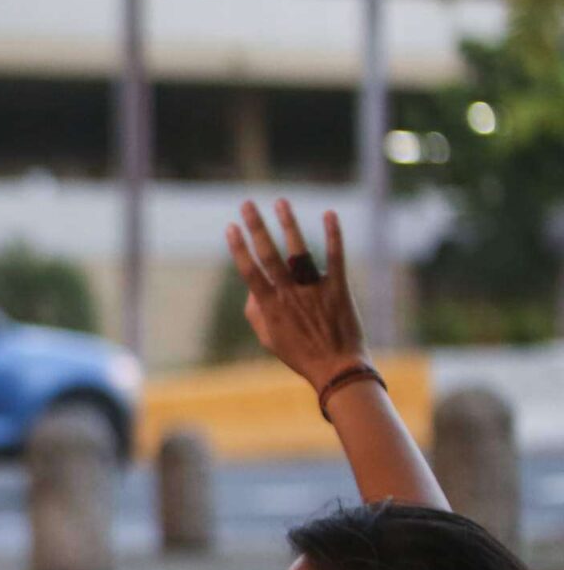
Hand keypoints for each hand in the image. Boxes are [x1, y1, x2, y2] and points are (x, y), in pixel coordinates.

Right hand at [225, 199, 368, 388]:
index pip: (250, 271)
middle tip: (247, 204)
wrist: (336, 367)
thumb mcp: (267, 338)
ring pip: (299, 251)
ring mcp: (314, 289)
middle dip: (256, 227)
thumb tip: (251, 289)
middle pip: (269, 255)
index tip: (230, 227)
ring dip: (288, 224)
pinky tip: (329, 214)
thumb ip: (255, 312)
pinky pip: (336, 257)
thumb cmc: (299, 354)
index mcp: (270, 306)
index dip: (239, 247)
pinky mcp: (338, 288)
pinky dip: (333, 235)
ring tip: (280, 202)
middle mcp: (290, 294)